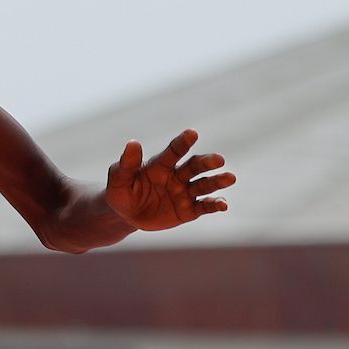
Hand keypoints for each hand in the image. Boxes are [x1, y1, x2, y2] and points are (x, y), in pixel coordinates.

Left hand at [104, 129, 233, 231]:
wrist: (126, 214)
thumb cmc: (121, 192)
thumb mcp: (118, 179)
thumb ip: (126, 164)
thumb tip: (133, 143)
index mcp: (161, 165)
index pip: (174, 151)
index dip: (183, 142)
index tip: (192, 133)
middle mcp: (177, 176)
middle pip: (194, 166)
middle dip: (207, 162)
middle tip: (219, 159)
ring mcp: (184, 192)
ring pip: (204, 185)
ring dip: (217, 181)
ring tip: (230, 177)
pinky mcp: (188, 210)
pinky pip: (203, 206)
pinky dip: (214, 205)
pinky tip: (223, 204)